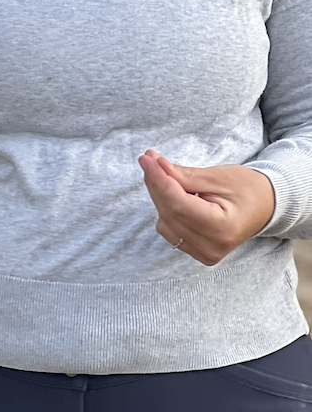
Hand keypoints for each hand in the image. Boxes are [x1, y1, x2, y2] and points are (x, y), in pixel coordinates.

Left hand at [138, 149, 275, 265]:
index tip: (147, 158)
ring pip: (165, 221)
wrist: (265, 207)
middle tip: (149, 158)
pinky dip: (166, 209)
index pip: (178, 204)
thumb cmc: (246, 188)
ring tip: (161, 171)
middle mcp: (212, 246)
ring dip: (159, 195)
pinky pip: (169, 230)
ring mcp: (205, 253)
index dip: (159, 180)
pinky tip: (170, 191)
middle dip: (156, 183)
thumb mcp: (217, 176)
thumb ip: (184, 175)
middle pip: (170, 212)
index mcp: (222, 227)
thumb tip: (155, 165)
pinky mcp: (198, 253)